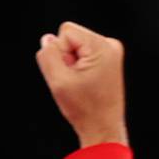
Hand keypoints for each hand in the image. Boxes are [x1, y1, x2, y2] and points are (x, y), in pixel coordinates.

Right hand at [36, 21, 128, 147]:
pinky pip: (82, 54)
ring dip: (70, 64)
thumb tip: (47, 39)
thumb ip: (48, 56)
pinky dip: (77, 68)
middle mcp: (110, 45)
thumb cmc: (84, 108)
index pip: (66, 31)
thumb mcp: (58, 82)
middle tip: (73, 80)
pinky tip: (83, 83)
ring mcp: (111, 51)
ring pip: (75, 46)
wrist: (102, 126)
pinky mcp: (107, 59)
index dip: (59, 52)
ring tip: (79, 83)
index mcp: (102, 47)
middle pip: (71, 37)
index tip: (68, 73)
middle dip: (65, 57)